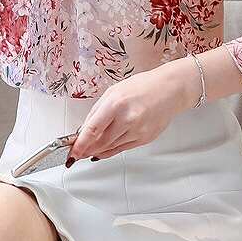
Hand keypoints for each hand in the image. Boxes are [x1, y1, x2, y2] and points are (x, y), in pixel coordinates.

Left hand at [66, 67, 189, 163]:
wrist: (170, 90)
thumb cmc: (143, 86)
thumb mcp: (114, 91)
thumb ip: (98, 110)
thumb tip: (84, 128)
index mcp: (116, 103)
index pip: (92, 129)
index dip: (79, 144)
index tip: (71, 153)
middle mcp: (127, 119)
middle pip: (100, 142)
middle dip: (86, 150)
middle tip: (76, 153)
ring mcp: (137, 131)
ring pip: (110, 148)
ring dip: (97, 151)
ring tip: (88, 151)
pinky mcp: (145, 139)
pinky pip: (122, 149)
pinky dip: (110, 151)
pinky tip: (103, 150)